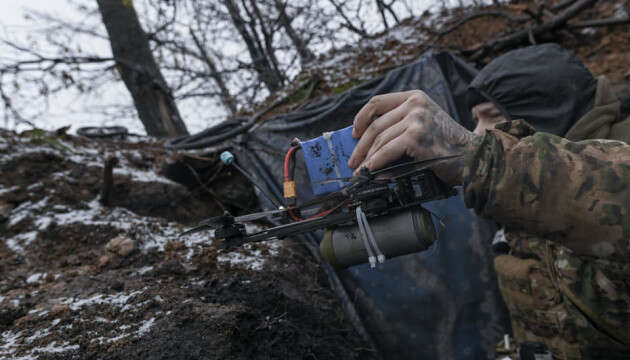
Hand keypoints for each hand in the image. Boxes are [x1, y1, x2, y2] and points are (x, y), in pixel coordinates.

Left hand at [348, 90, 478, 184]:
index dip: (361, 119)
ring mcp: (416, 119)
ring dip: (367, 159)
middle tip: (354, 161)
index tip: (354, 133)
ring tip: (361, 172)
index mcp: (415, 96)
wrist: (473, 157)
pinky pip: (387, 152)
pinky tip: (370, 173)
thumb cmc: (449, 145)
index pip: (377, 102)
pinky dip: (376, 164)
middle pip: (375, 125)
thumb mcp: (426, 122)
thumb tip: (368, 141)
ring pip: (380, 141)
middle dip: (360, 146)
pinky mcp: (416, 137)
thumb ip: (402, 122)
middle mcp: (415, 104)